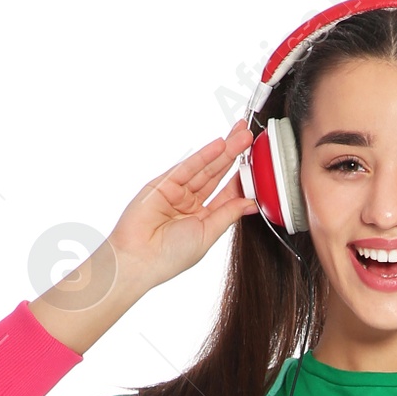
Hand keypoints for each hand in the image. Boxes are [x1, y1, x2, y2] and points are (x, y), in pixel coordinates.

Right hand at [104, 123, 260, 294]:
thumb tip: (251, 202)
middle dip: (234, 156)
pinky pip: (187, 167)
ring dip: (224, 151)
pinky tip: (219, 145)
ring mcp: (176, 191)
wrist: (139, 259)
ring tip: (241, 136)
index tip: (257, 164)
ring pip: (205, 168)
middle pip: (217, 175)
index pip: (227, 193)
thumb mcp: (208, 234)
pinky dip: (203, 156)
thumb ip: (228, 214)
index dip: (242, 178)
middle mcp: (190, 203)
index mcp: (203, 219)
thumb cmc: (170, 256)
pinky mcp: (163, 183)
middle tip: (250, 137)